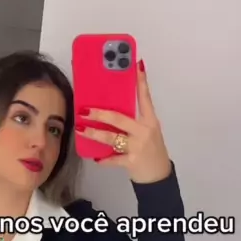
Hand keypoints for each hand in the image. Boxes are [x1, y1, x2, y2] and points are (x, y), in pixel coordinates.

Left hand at [75, 60, 171, 183]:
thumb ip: (133, 122)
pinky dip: (103, 159)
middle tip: (84, 111)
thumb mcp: (147, 132)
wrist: (159, 175)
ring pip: (111, 137)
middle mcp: (144, 131)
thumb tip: (110, 111)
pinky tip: (95, 158)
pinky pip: (112, 159)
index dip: (141, 81)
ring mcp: (137, 146)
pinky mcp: (131, 160)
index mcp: (150, 121)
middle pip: (119, 118)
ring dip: (94, 134)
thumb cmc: (151, 150)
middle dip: (99, 114)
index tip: (136, 65)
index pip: (145, 97)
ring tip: (81, 129)